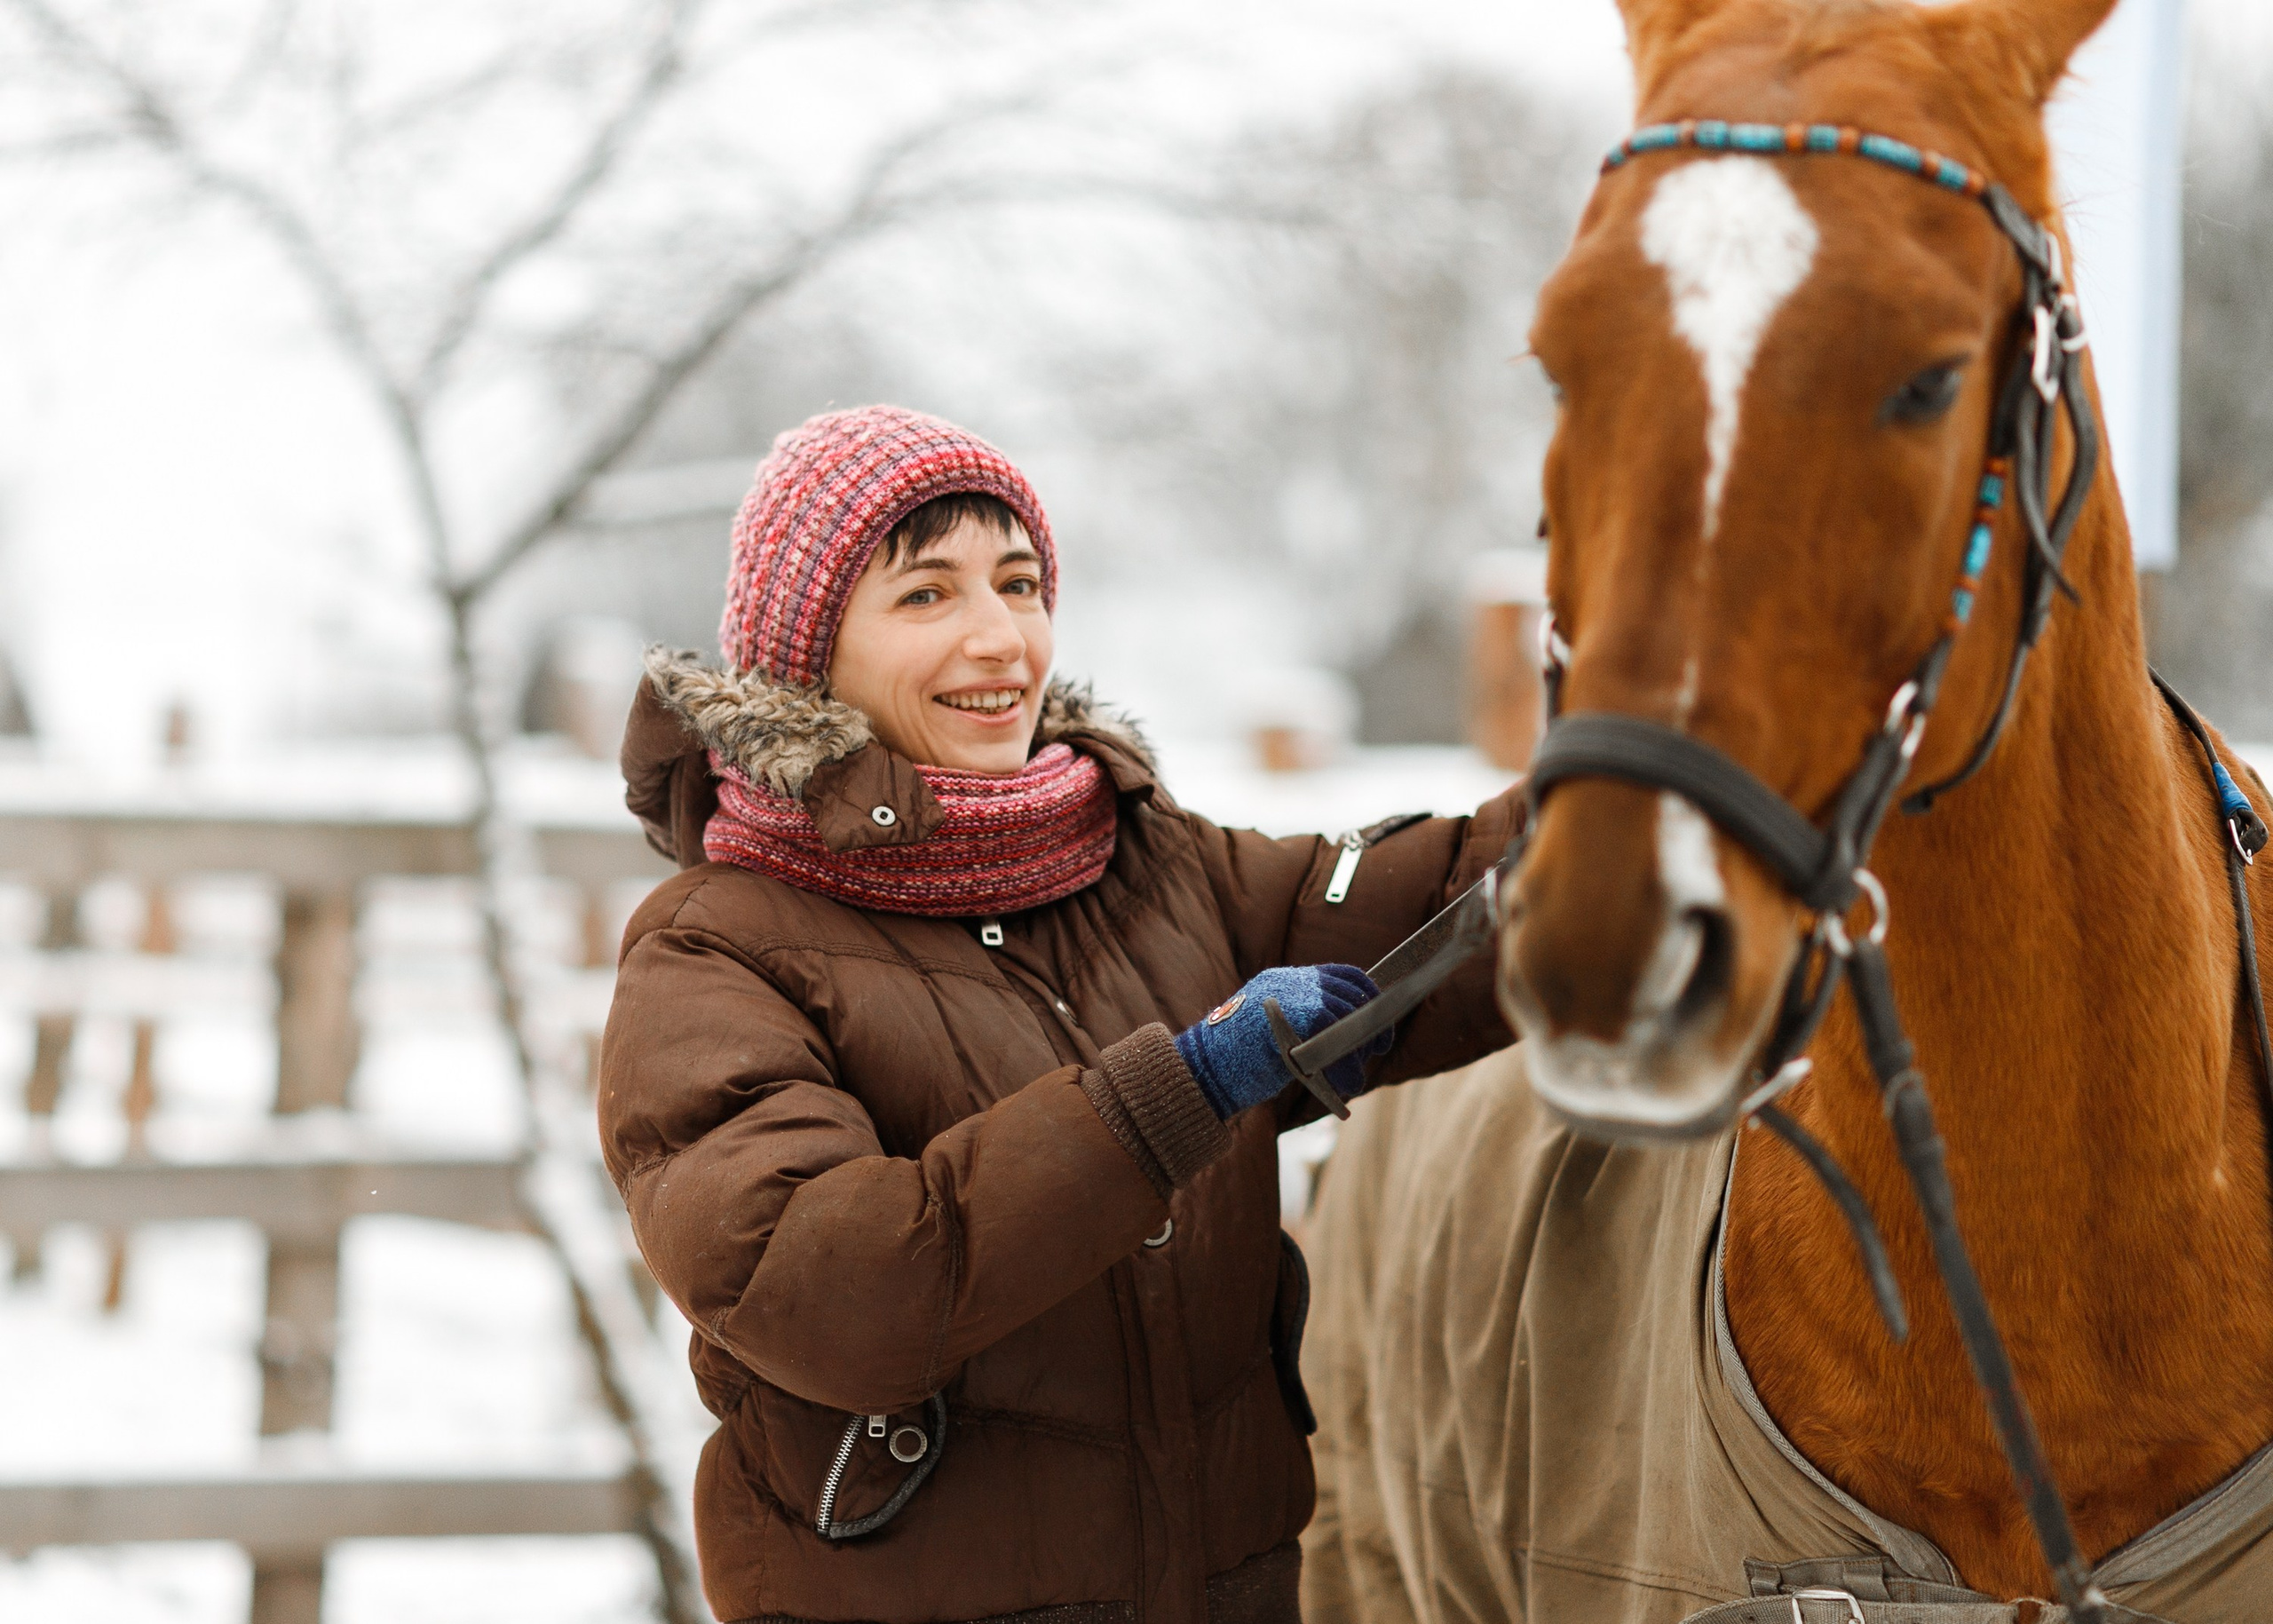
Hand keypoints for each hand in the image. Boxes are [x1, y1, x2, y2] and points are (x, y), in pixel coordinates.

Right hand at [1173, 964, 1388, 1121]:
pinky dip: (1345, 1068)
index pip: (1340, 973)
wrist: (1202, 1070)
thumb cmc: (1232, 1058)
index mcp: (1283, 980)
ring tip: (1355, 1075)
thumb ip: (1302, 1022)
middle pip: (1349, 993)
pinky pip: (1336, 1041)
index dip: (1365, 990)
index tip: (1380, 1009)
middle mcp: (1290, 982)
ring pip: (1346, 1017)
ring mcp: (1293, 997)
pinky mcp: (1296, 1020)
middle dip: (1370, 1022)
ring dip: (1358, 1049)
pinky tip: (1347, 1085)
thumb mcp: (1270, 1029)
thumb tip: (1348, 1033)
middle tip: (1379, 1044)